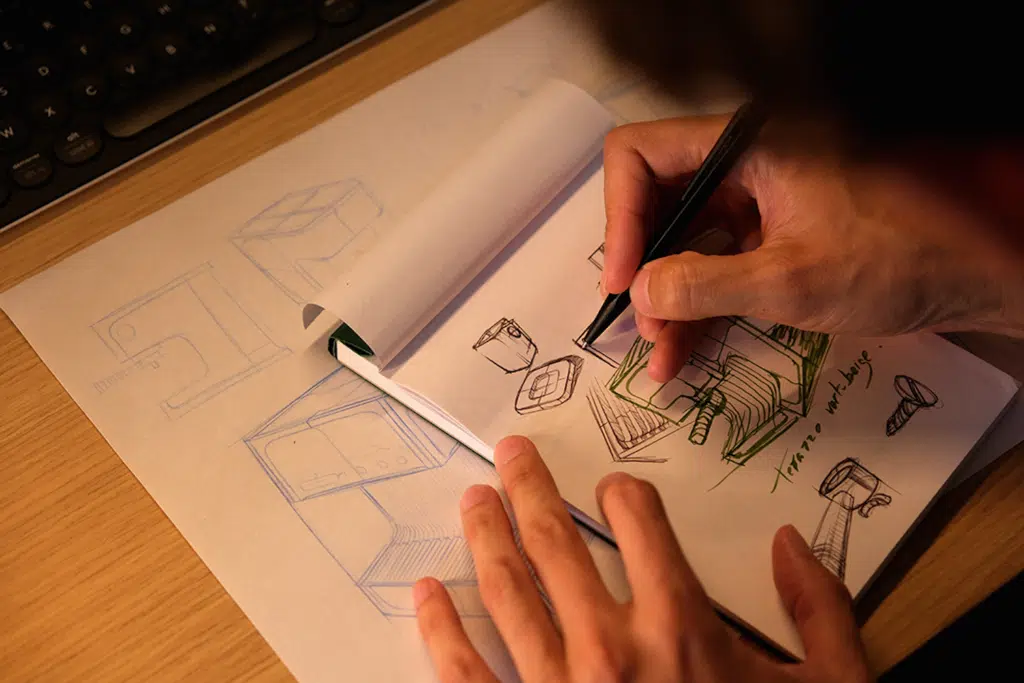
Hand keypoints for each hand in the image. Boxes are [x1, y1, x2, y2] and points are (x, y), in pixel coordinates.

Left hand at [413, 436, 873, 682]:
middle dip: (528, 488)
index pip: (638, 520)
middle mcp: (611, 650)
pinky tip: (426, 595)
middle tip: (509, 453)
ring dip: (484, 538)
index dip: (623, 491)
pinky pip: (464, 674)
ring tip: (472, 502)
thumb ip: (819, 609)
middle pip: (554, 542)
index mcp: (680, 628)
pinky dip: (440, 629)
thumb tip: (790, 542)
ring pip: (506, 592)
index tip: (611, 488)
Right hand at [602, 115, 1023, 381]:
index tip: (623, 280)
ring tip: (658, 356)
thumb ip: (704, 286)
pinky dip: (695, 308)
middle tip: (636, 324)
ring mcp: (754, 198)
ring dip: (664, 299)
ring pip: (681, 241)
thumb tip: (639, 294)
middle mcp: (742, 163)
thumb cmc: (895, 261)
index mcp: (746, 144)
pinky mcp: (766, 233)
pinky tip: (681, 354)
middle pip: (656, 201)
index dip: (620, 217)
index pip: (642, 154)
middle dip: (642, 268)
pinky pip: (712, 264)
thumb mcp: (790, 280)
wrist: (967, 277)